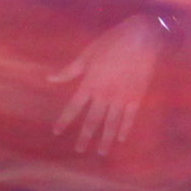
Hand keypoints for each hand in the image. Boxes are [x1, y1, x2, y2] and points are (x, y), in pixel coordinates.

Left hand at [48, 14, 165, 156]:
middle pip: (92, 121)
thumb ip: (69, 71)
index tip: (56, 132)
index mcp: (89, 84)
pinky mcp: (136, 97)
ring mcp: (121, 98)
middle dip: (85, 137)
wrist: (140, 38)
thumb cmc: (111, 43)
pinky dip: (125, 129)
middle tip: (79, 150)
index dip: (64, 121)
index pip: (73, 108)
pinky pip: (130, 118)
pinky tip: (122, 139)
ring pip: (111, 124)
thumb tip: (49, 78)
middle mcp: (103, 95)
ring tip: (100, 152)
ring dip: (105, 139)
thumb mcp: (87, 55)